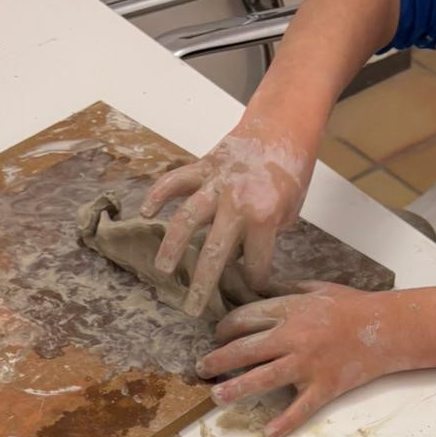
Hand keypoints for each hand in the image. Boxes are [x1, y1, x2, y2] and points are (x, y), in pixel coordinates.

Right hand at [139, 116, 314, 316]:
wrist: (283, 125)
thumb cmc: (290, 171)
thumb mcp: (290, 210)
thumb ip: (265, 234)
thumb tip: (243, 256)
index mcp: (264, 218)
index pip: (255, 264)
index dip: (255, 280)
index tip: (251, 287)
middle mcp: (237, 203)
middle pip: (214, 253)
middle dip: (202, 286)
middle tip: (189, 311)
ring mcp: (216, 183)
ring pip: (187, 218)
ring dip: (172, 246)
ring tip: (162, 270)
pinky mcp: (203, 166)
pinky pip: (175, 181)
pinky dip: (158, 194)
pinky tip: (145, 212)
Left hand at [196, 283, 390, 436]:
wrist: (389, 326)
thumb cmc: (354, 306)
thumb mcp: (317, 287)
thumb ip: (287, 290)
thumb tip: (259, 289)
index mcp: (291, 309)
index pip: (245, 319)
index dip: (224, 330)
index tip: (216, 338)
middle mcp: (294, 336)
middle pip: (245, 349)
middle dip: (218, 360)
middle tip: (201, 370)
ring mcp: (308, 363)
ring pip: (263, 378)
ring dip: (236, 389)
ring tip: (216, 398)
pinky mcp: (324, 386)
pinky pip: (300, 408)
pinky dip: (284, 423)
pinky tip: (267, 434)